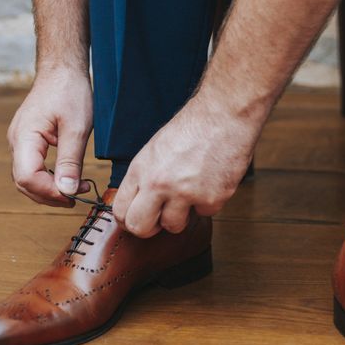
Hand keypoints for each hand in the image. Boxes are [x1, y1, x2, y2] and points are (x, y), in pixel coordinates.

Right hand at [7, 69, 92, 206]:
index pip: (27, 178)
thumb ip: (70, 161)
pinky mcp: (28, 142)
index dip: (50, 192)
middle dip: (50, 195)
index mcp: (24, 137)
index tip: (74, 194)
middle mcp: (16, 142)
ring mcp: (20, 142)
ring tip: (76, 189)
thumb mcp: (77, 129)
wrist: (62, 70)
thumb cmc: (70, 92)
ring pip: (27, 178)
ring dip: (50, 190)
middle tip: (78, 196)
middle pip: (24, 183)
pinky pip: (32, 168)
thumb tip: (67, 191)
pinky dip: (48, 179)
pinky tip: (67, 179)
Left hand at [113, 94, 261, 236]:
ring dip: (182, 215)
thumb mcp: (156, 149)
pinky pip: (204, 213)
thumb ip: (145, 177)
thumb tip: (140, 203)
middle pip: (140, 228)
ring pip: (173, 226)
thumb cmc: (193, 128)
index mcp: (141, 170)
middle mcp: (159, 184)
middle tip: (160, 219)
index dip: (129, 220)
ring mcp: (185, 194)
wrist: (224, 115)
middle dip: (150, 228)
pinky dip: (208, 201)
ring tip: (191, 192)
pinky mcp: (211, 199)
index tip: (140, 218)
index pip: (121, 211)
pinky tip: (212, 180)